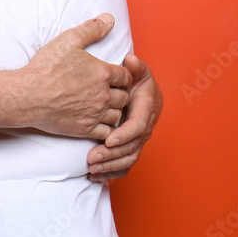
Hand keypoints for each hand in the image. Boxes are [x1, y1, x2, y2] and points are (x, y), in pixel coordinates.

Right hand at [23, 14, 131, 140]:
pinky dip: (105, 127)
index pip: (126, 76)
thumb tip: (109, 19)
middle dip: (119, 93)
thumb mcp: (68, 40)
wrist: (27, 95)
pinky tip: (95, 120)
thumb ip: (92, 29)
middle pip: (124, 96)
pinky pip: (106, 132)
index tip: (113, 76)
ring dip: (113, 110)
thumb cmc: (46, 67)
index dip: (122, 75)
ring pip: (117, 115)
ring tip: (102, 105)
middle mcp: (103, 94)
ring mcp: (94, 113)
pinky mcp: (85, 129)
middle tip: (108, 90)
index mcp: (102, 72)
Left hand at [86, 54, 161, 181]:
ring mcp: (138, 139)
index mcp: (147, 109)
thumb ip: (134, 66)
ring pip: (128, 158)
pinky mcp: (131, 147)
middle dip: (112, 155)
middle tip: (91, 158)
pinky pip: (124, 164)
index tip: (108, 139)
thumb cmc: (136, 79)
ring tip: (90, 168)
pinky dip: (110, 172)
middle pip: (132, 147)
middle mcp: (144, 127)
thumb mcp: (137, 70)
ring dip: (109, 166)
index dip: (124, 134)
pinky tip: (94, 176)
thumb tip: (130, 60)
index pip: (138, 126)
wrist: (140, 90)